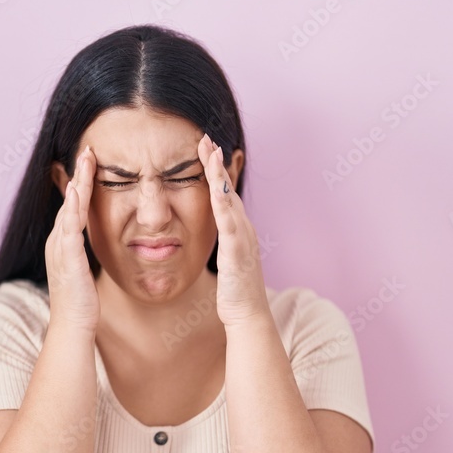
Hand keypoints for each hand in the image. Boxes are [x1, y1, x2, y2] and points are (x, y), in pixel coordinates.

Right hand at [45, 145, 100, 332]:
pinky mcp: (67, 259)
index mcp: (63, 244)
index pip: (73, 207)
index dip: (80, 185)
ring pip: (69, 208)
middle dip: (78, 175)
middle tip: (88, 149)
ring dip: (78, 183)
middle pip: (69, 201)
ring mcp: (60, 249)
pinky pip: (69, 228)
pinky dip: (72, 208)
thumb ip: (85, 256)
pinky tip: (76, 191)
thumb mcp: (84, 273)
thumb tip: (90, 248)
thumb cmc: (82, 305)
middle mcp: (58, 242)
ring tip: (86, 160)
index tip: (90, 163)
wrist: (72, 328)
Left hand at [197, 134, 270, 327]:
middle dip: (217, 163)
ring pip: (229, 199)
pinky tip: (215, 189)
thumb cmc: (235, 291)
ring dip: (220, 175)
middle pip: (227, 188)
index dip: (215, 171)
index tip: (204, 149)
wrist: (248, 314)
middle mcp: (243, 228)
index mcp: (238, 229)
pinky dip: (223, 204)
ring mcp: (242, 238)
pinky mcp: (237, 252)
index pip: (224, 193)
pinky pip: (229, 224)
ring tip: (210, 153)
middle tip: (205, 138)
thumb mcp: (226, 259)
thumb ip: (223, 241)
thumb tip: (216, 231)